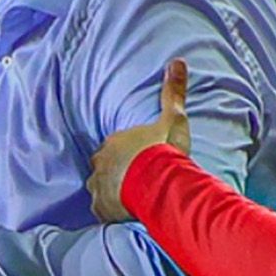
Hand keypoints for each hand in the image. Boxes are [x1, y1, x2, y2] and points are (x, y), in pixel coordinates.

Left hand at [86, 57, 190, 223]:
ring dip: (110, 192)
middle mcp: (100, 163)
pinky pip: (101, 210)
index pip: (113, 147)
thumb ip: (173, 93)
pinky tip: (124, 214)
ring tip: (130, 198)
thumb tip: (177, 61)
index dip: (125, 153)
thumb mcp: (173, 119)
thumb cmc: (163, 151)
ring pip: (99, 188)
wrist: (158, 183)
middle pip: (103, 166)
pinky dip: (110, 211)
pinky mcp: (101, 208)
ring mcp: (98, 186)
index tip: (138, 160)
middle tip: (134, 180)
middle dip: (114, 172)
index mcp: (114, 142)